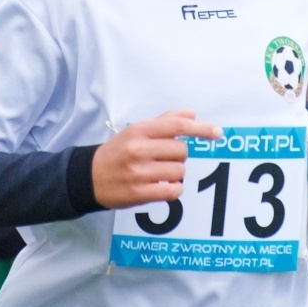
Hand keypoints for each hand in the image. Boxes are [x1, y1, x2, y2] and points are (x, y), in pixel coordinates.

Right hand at [92, 110, 219, 209]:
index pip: (176, 126)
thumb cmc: (117, 152)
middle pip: (182, 151)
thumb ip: (164, 121)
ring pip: (179, 172)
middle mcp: (139, 150)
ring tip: (159, 174)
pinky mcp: (139, 193)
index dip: (200, 128)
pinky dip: (173, 190)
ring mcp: (139, 172)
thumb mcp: (136, 131)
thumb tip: (191, 113)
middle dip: (178, 156)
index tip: (218, 132)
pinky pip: (173, 191)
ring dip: (175, 175)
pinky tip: (162, 187)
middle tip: (163, 159)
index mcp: (139, 131)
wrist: (89, 177)